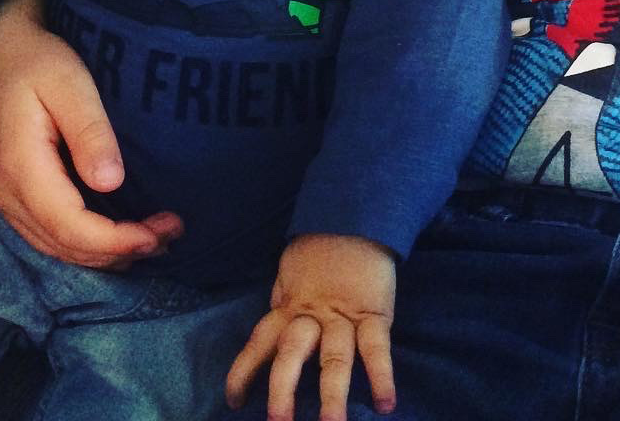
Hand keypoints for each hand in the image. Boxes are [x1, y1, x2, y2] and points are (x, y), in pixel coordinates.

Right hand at [0, 0, 182, 266]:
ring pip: (55, 246)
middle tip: (170, 235)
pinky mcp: (10, 191)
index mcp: (20, 167)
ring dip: (104, 252)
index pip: (70, 226)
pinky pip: (47, 234)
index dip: (115, 241)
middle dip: (119, 250)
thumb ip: (89, 131)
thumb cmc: (36, 60)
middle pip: (64, 245)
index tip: (158, 234)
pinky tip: (115, 235)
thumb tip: (112, 183)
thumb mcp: (69, 83)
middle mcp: (6, 192)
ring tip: (153, 239)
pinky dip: (84, 243)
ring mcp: (3, 196)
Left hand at [225, 234, 395, 420]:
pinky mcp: (375, 314)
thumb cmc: (319, 249)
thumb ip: (284, 305)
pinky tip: (385, 403)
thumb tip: (272, 335)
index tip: (233, 400)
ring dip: (332, 394)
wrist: (357, 216)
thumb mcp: (291, 274)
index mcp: (289, 307)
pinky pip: (377, 348)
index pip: (260, 341)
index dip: (244, 370)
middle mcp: (313, 316)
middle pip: (293, 352)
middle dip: (283, 388)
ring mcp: (344, 317)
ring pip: (335, 358)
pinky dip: (382, 375)